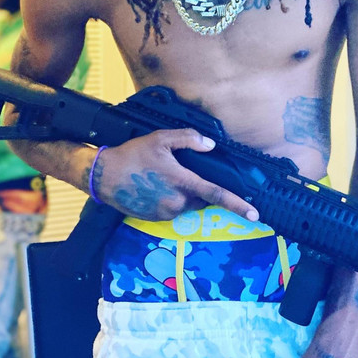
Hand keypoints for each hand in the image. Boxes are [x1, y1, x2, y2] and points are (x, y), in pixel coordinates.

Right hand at [90, 128, 258, 221]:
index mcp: (182, 183)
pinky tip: (156, 187)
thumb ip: (188, 139)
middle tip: (181, 172)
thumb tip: (210, 144)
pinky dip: (172, 200)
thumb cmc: (132, 155)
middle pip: (202, 199)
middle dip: (200, 188)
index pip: (217, 195)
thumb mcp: (161, 139)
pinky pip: (173, 210)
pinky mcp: (155, 218)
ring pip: (188, 205)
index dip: (238, 205)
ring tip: (164, 177)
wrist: (102, 175)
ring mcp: (165, 213)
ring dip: (185, 194)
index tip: (255, 214)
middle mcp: (177, 202)